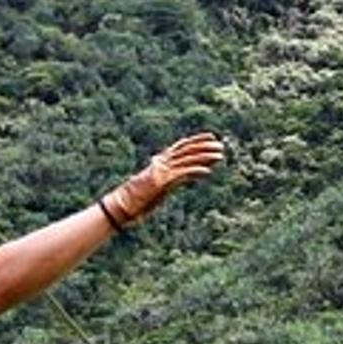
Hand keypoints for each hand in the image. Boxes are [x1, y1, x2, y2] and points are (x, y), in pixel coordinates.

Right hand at [103, 132, 225, 227]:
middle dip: (205, 146)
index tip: (211, 138)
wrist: (122, 205)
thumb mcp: (156, 187)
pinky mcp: (161, 182)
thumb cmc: (136, 200)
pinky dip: (195, 170)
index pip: (181, 146)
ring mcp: (161, 171)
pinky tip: (207, 171)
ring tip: (220, 156)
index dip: (196, 140)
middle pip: (186, 150)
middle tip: (221, 145)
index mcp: (160, 162)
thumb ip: (166, 180)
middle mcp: (161, 163)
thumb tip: (171, 179)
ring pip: (187, 160)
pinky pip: (181, 174)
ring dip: (205, 157)